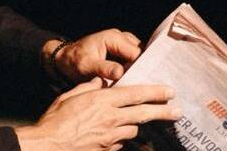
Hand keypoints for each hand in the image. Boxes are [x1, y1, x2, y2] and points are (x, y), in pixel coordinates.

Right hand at [15, 77, 181, 150]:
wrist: (50, 145)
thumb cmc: (55, 119)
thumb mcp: (68, 96)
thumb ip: (87, 87)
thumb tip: (100, 82)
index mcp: (102, 101)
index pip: (135, 94)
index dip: (154, 92)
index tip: (169, 91)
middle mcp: (111, 118)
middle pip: (144, 113)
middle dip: (163, 111)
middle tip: (177, 110)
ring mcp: (112, 137)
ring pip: (134, 129)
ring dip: (137, 124)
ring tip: (140, 121)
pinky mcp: (109, 150)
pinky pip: (122, 142)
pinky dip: (122, 137)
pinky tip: (117, 135)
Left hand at [45, 29, 141, 83]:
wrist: (67, 60)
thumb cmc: (75, 62)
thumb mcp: (86, 66)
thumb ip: (103, 68)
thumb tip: (120, 72)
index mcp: (113, 38)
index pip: (137, 54)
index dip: (142, 69)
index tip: (142, 84)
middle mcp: (121, 37)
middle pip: (142, 55)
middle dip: (143, 70)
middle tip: (143, 87)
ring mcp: (124, 44)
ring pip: (141, 59)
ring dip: (140, 71)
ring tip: (138, 86)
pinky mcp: (124, 52)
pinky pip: (136, 61)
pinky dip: (136, 71)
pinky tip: (134, 83)